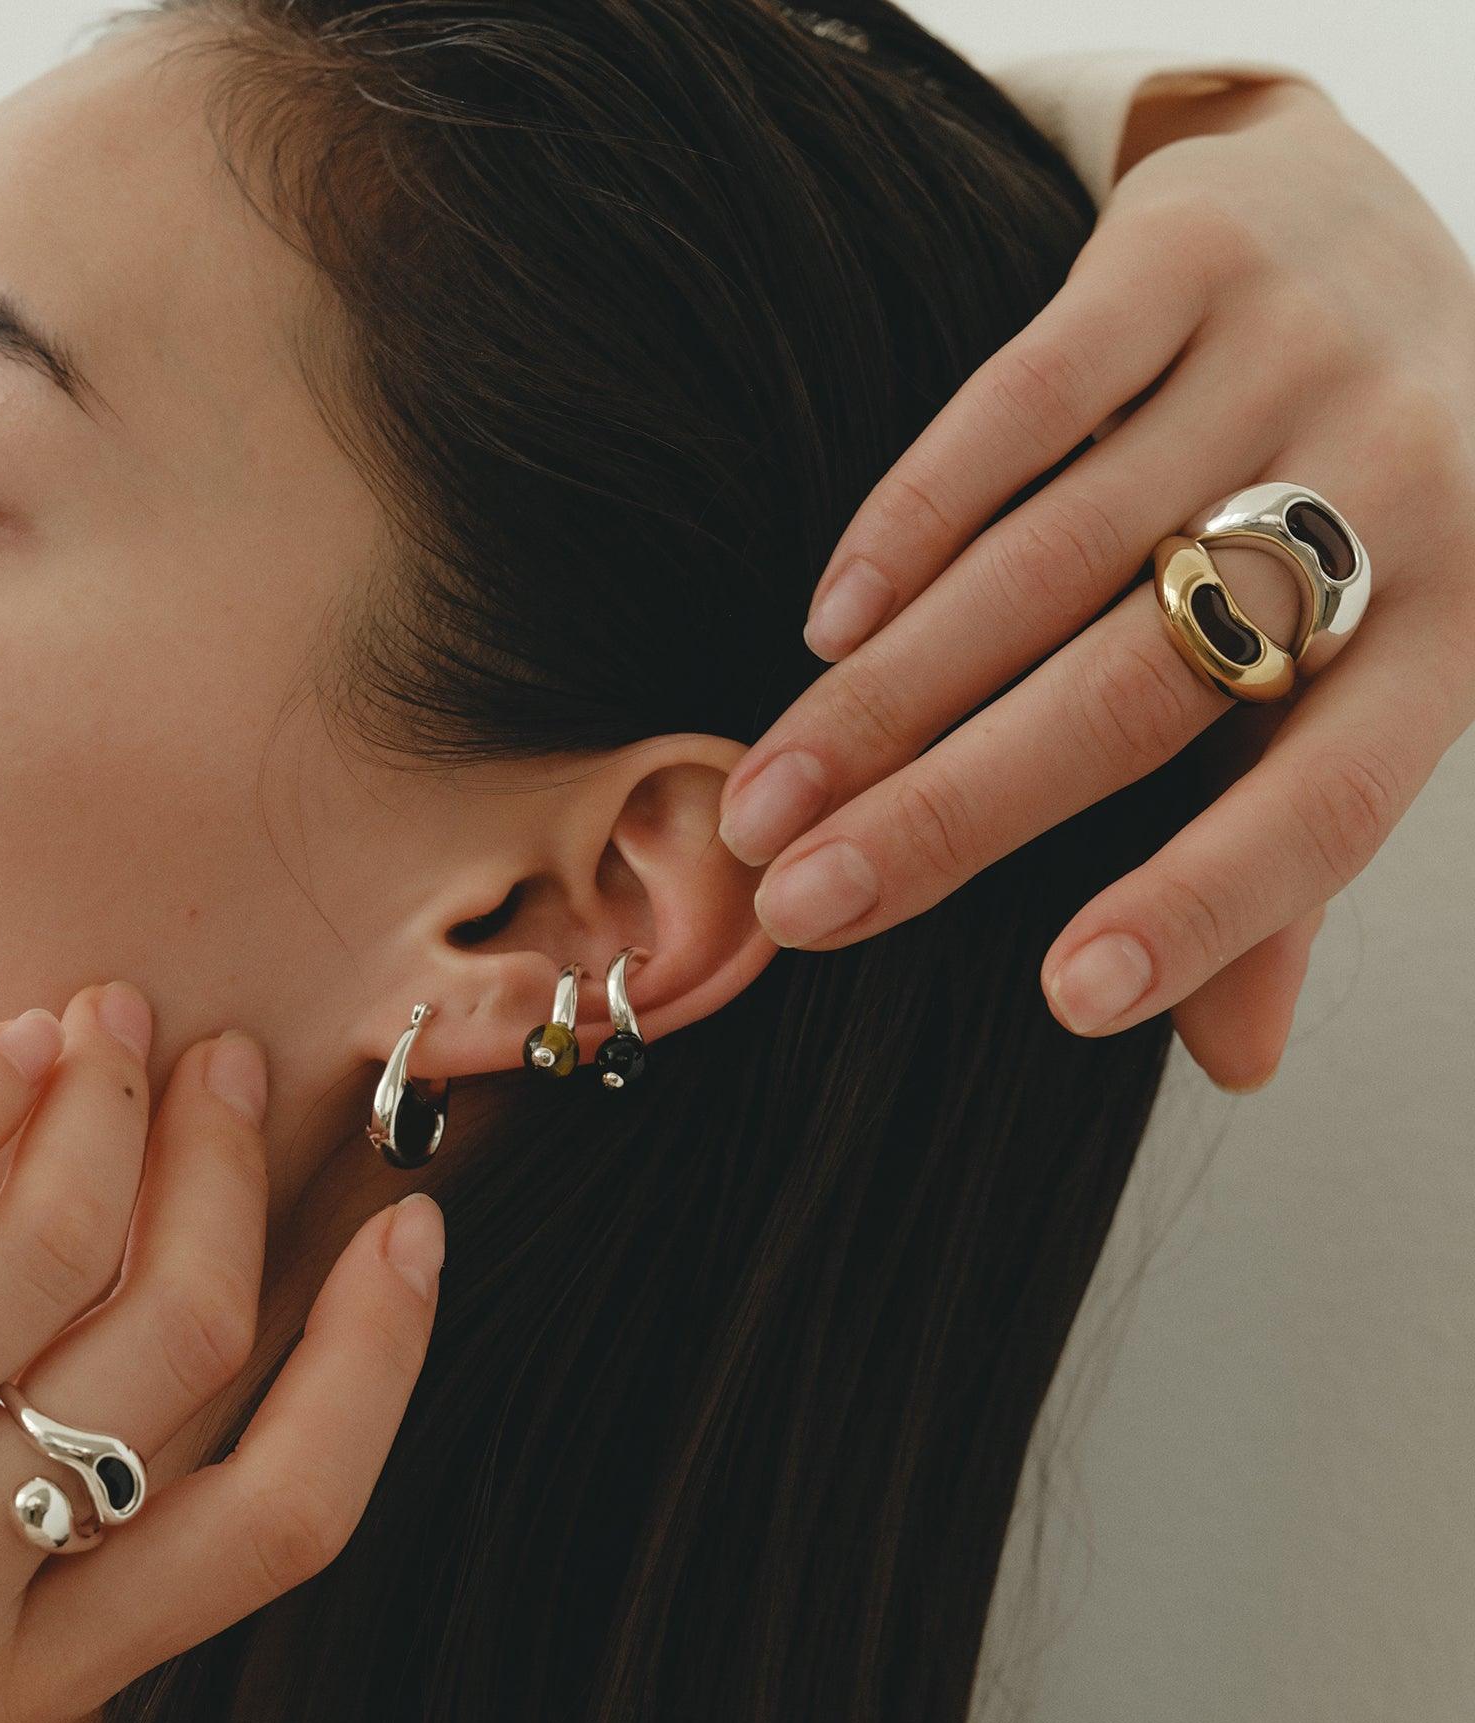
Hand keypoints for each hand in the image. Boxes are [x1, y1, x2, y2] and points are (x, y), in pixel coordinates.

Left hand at [0, 985, 443, 1722]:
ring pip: (49, 1248)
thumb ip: (18, 1614)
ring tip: (119, 1024)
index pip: (278, 1521)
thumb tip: (141, 1424)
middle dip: (237, 1177)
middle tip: (238, 1075)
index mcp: (4, 1698)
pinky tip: (8, 1045)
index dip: (377, 1361)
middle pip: (177, 1344)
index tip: (408, 1239)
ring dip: (115, 1103)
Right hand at [718, 76, 1474, 1091]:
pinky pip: (1022, 402)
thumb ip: (1285, 851)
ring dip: (884, 700)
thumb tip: (1235, 1064)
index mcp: (1466, 620)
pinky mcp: (1188, 245)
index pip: (1326, 800)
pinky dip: (908, 523)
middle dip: (953, 812)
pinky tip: (826, 629)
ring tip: (764, 805)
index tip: (1067, 1000)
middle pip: (1142, 689)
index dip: (1203, 906)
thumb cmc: (1355, 501)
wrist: (1369, 213)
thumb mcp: (1360, 669)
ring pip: (1048, 562)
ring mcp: (1293, 350)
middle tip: (807, 908)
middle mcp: (1403, 481)